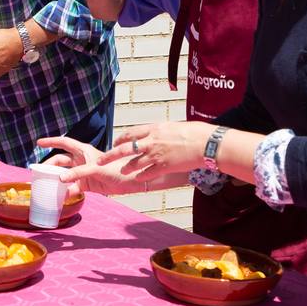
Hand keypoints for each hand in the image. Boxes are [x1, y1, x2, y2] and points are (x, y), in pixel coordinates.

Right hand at [37, 136, 143, 195]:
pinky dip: (66, 192)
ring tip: (46, 186)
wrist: (130, 181)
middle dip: (49, 165)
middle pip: (60, 161)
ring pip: (65, 175)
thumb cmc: (116, 168)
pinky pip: (72, 188)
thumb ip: (77, 174)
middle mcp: (81, 160)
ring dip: (56, 180)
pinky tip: (60, 197)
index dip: (51, 141)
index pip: (63, 143)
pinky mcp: (87, 185)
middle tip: (38, 173)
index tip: (38, 143)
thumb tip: (61, 180)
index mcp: (83, 150)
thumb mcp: (95, 169)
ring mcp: (83, 173)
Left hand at [97, 122, 214, 182]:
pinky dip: (141, 176)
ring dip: (126, 167)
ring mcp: (157, 155)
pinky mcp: (164, 166)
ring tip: (122, 171)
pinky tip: (137, 179)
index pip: (131, 133)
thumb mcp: (173, 126)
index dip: (120, 139)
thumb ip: (161, 132)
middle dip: (110, 155)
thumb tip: (156, 133)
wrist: (206, 143)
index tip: (115, 142)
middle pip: (125, 148)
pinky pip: (148, 173)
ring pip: (134, 163)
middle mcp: (152, 141)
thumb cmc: (195, 132)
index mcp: (154, 128)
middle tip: (100, 160)